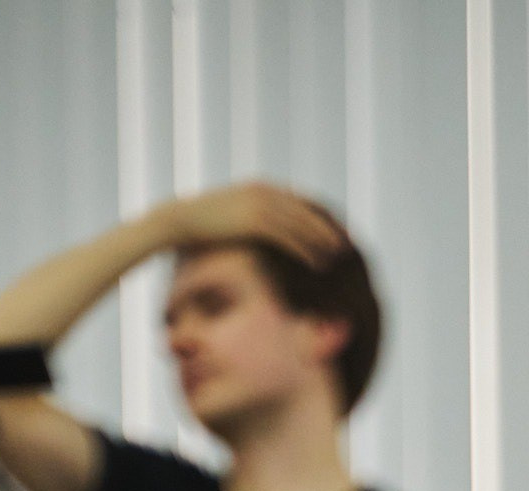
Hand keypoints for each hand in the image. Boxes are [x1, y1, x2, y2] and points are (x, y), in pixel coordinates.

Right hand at [158, 183, 346, 267]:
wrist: (178, 221)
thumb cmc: (200, 225)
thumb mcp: (228, 218)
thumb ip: (246, 219)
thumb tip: (254, 233)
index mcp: (259, 188)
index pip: (299, 200)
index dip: (320, 215)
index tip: (337, 228)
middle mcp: (263, 191)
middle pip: (306, 208)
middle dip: (329, 225)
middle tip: (349, 242)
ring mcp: (259, 204)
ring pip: (301, 222)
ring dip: (323, 239)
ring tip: (342, 256)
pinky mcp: (254, 221)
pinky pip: (289, 237)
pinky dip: (307, 249)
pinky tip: (321, 264)